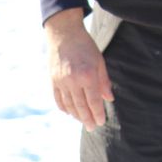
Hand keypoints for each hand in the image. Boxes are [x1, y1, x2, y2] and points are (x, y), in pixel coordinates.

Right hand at [44, 7, 112, 130]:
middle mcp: (73, 81)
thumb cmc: (85, 45)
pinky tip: (69, 113)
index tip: (101, 122)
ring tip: (82, 121)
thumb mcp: (99, 61)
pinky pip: (58, 99)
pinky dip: (64, 108)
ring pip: (69, 105)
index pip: (94, 101)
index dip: (98, 113)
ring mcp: (61, 82)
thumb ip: (103, 81)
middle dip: (87, 119)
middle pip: (81, 106)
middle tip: (92, 127)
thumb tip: (109, 98)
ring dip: (76, 115)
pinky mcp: (53, 81)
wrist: (63, 34)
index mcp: (87, 75)